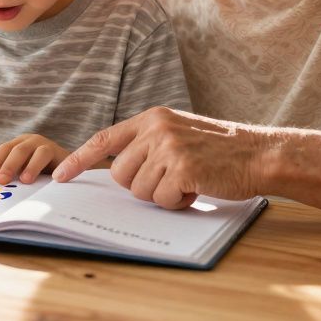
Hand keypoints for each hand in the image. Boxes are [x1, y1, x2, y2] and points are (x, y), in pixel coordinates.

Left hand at [0, 134, 69, 184]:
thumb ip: (0, 165)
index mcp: (18, 144)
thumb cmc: (39, 171)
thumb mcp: (18, 169)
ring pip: (34, 152)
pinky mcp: (59, 152)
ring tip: (25, 181)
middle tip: (1, 180)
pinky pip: (53, 158)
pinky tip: (48, 178)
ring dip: (30, 166)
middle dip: (7, 165)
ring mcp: (45, 145)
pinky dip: (49, 167)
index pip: (2, 151)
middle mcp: (30, 142)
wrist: (67, 171)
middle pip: (16, 150)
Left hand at [53, 107, 267, 209]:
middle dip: (140, 186)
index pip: (104, 138)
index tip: (61, 176)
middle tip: (170, 179)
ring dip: (162, 195)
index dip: (79, 158)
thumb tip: (119, 171)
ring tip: (188, 181)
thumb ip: (149, 144)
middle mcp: (156, 129)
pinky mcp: (182, 168)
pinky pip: (162, 199)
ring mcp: (168, 147)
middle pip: (120, 174)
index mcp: (152, 118)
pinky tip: (197, 188)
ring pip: (139, 190)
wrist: (258, 153)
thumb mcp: (179, 133)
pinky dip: (178, 202)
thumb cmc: (220, 150)